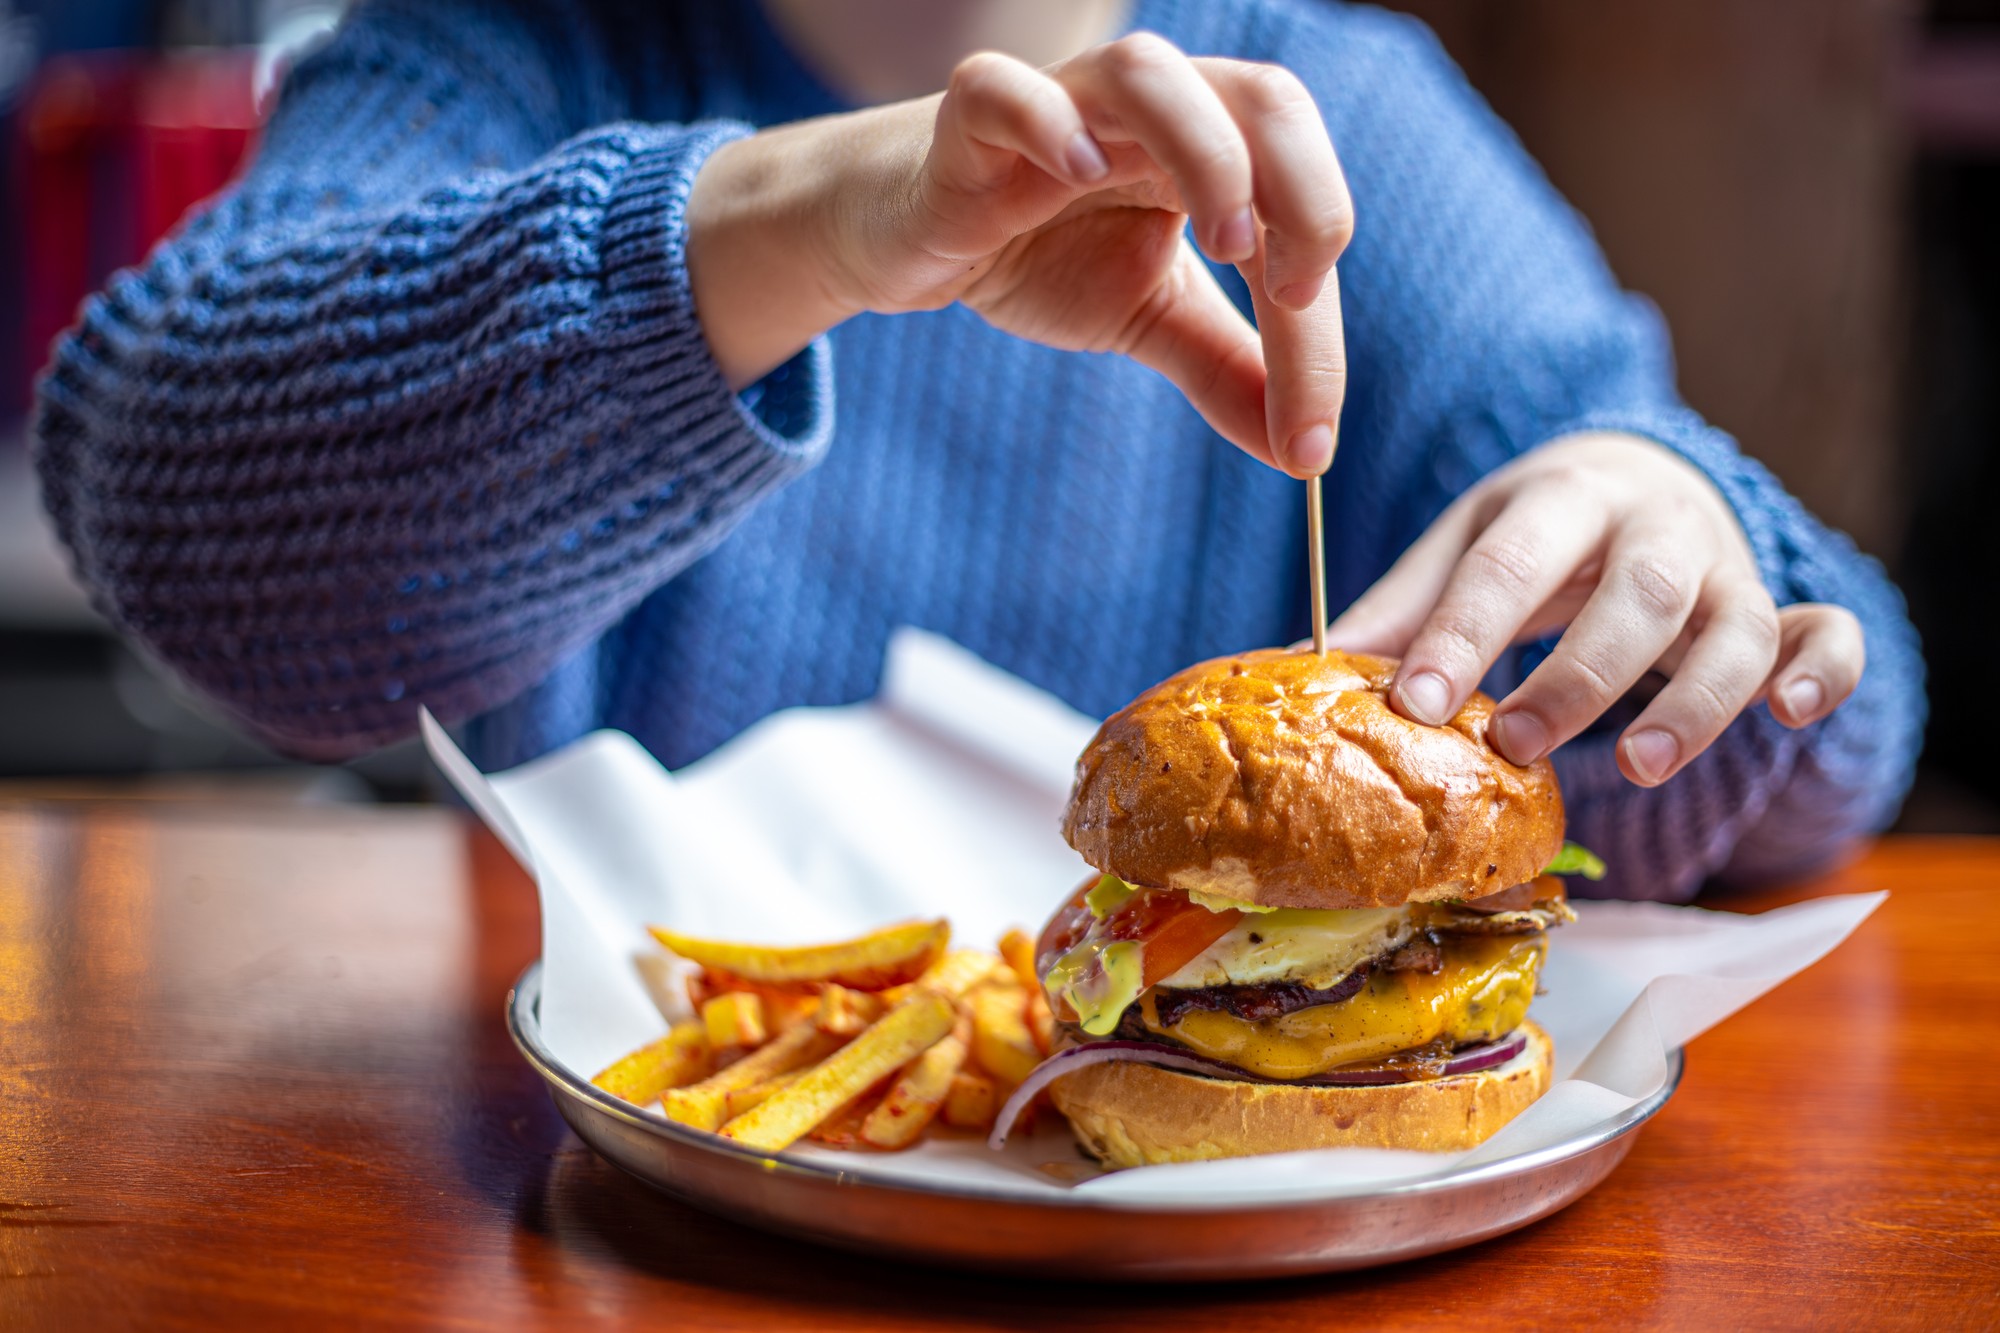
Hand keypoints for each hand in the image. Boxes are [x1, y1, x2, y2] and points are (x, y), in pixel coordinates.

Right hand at [687, 34, 1352, 476]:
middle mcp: (1151, 109)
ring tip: (1225, 241)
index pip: (1293, 206)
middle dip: (1306, 192)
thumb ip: (1227, 368)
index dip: (1317, 322)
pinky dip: (1051, 126)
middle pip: (1261, 98)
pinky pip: (1007, 91)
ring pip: (1151, 74)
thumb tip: (1305, 454)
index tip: (1311, 432)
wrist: (907, 240)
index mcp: (1209, 147)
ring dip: (1209, 151)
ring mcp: (1061, 102)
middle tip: (1294, 295)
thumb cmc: (1037, 252)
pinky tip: (1078, 176)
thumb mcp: (1147, 315)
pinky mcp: (970, 120)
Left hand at [1323, 433, 1864, 785]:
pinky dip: (1821, 671)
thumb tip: (1297, 673)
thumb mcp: (1464, 548)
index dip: (1465, 633)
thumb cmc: (1534, 534)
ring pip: (1731, 629)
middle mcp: (1654, 526)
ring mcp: (1727, 569)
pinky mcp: (1778, 611)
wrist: (1638, 481)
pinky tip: (1788, 715)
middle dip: (1575, 676)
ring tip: (1634, 765)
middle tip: (1513, 745)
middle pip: (1633, 596)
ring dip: (1689, 700)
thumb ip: (1400, 611)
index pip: (1510, 564)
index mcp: (1559, 498)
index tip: (1417, 704)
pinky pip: (1825, 635)